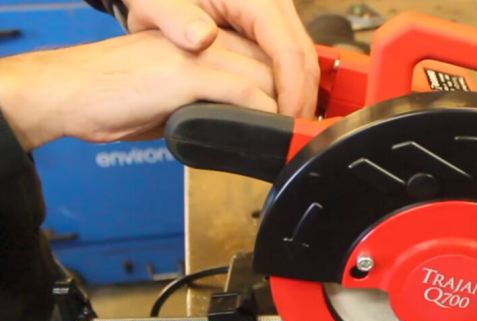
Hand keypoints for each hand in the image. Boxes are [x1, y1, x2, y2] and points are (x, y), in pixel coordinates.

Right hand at [0, 30, 275, 149]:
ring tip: (290, 133)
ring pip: (265, 75)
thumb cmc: (110, 97)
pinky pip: (243, 92)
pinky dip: (263, 114)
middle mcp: (201, 39)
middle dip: (292, 96)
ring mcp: (194, 55)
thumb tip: (232, 123)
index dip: (283, 83)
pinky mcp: (185, 75)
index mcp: (198, 39)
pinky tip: (268, 131)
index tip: (294, 110)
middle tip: (301, 126)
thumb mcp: (169, 95)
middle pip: (270, 62)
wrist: (66, 94)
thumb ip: (205, 100)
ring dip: (284, 107)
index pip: (260, 54)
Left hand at [124, 0, 318, 117]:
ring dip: (300, 96)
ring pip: (306, 61)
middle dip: (302, 100)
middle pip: (306, 59)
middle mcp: (275, 3)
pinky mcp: (277, 26)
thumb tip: (202, 38)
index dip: (292, 92)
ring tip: (283, 128)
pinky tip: (277, 108)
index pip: (289, 52)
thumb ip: (173, 18)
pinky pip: (293, 58)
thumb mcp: (156, 3)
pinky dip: (291, 86)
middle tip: (289, 137)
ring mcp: (279, 15)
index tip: (283, 122)